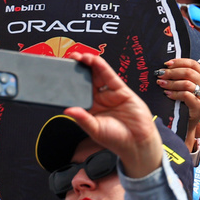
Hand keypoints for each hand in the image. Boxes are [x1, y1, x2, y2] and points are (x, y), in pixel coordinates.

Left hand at [65, 53, 160, 178]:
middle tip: (70, 59)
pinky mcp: (122, 91)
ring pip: (99, 76)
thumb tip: (67, 110)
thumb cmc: (116, 139)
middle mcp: (100, 100)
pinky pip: (111, 77)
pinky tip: (95, 61)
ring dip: (91, 65)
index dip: (71, 82)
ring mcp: (111, 95)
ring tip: (81, 56)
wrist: (137, 143)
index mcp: (91, 109)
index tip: (62, 74)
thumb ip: (82, 118)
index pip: (78, 92)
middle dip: (79, 69)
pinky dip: (103, 67)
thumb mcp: (94, 129)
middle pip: (88, 81)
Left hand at [156, 58, 199, 130]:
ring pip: (187, 83)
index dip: (180, 62)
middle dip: (172, 72)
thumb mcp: (184, 89)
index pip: (194, 64)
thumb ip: (180, 78)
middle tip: (160, 74)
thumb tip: (164, 67)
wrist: (186, 125)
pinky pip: (186, 95)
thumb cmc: (182, 105)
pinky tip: (166, 93)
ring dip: (171, 82)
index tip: (166, 63)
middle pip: (189, 72)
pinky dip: (174, 93)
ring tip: (161, 84)